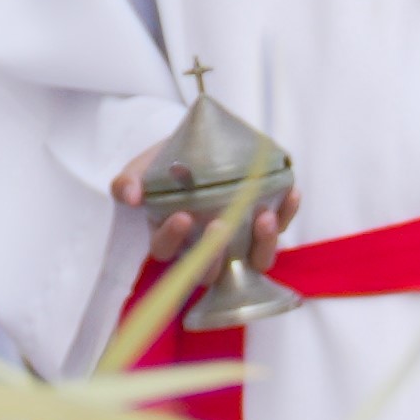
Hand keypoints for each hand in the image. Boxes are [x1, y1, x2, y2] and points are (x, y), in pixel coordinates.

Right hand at [118, 150, 304, 284]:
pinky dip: (285, 215)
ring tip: (263, 216)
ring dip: (260, 243)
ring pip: (251, 262)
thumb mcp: (142, 168)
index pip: (166, 251)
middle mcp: (204, 250)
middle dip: (216, 253)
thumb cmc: (165, 164)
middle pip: (210, 271)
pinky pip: (276, 232)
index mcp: (170, 238)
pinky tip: (290, 193)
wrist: (195, 147)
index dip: (173, 238)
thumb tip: (128, 195)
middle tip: (221, 225)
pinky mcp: (260, 230)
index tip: (182, 216)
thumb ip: (130, 181)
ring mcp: (237, 244)